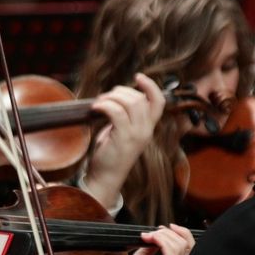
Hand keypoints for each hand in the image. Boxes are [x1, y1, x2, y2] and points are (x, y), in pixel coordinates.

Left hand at [83, 74, 165, 209]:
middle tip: (106, 96)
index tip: (138, 76)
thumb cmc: (110, 154)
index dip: (151, 86)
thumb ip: (125, 116)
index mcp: (148, 128)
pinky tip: (95, 108)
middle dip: (121, 91)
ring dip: (112, 97)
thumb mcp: (122, 132)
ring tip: (100, 102)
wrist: (105, 177)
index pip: (159, 102)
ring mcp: (136, 135)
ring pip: (130, 103)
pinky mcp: (123, 138)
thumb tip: (117, 95)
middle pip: (140, 99)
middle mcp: (145, 131)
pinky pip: (116, 112)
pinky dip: (105, 105)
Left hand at [116, 224, 193, 254]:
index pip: (188, 246)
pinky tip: (150, 239)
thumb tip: (154, 233)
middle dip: (169, 232)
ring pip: (179, 248)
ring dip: (163, 236)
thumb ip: (150, 247)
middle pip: (186, 245)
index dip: (181, 232)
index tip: (164, 226)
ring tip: (149, 236)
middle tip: (152, 232)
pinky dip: (161, 242)